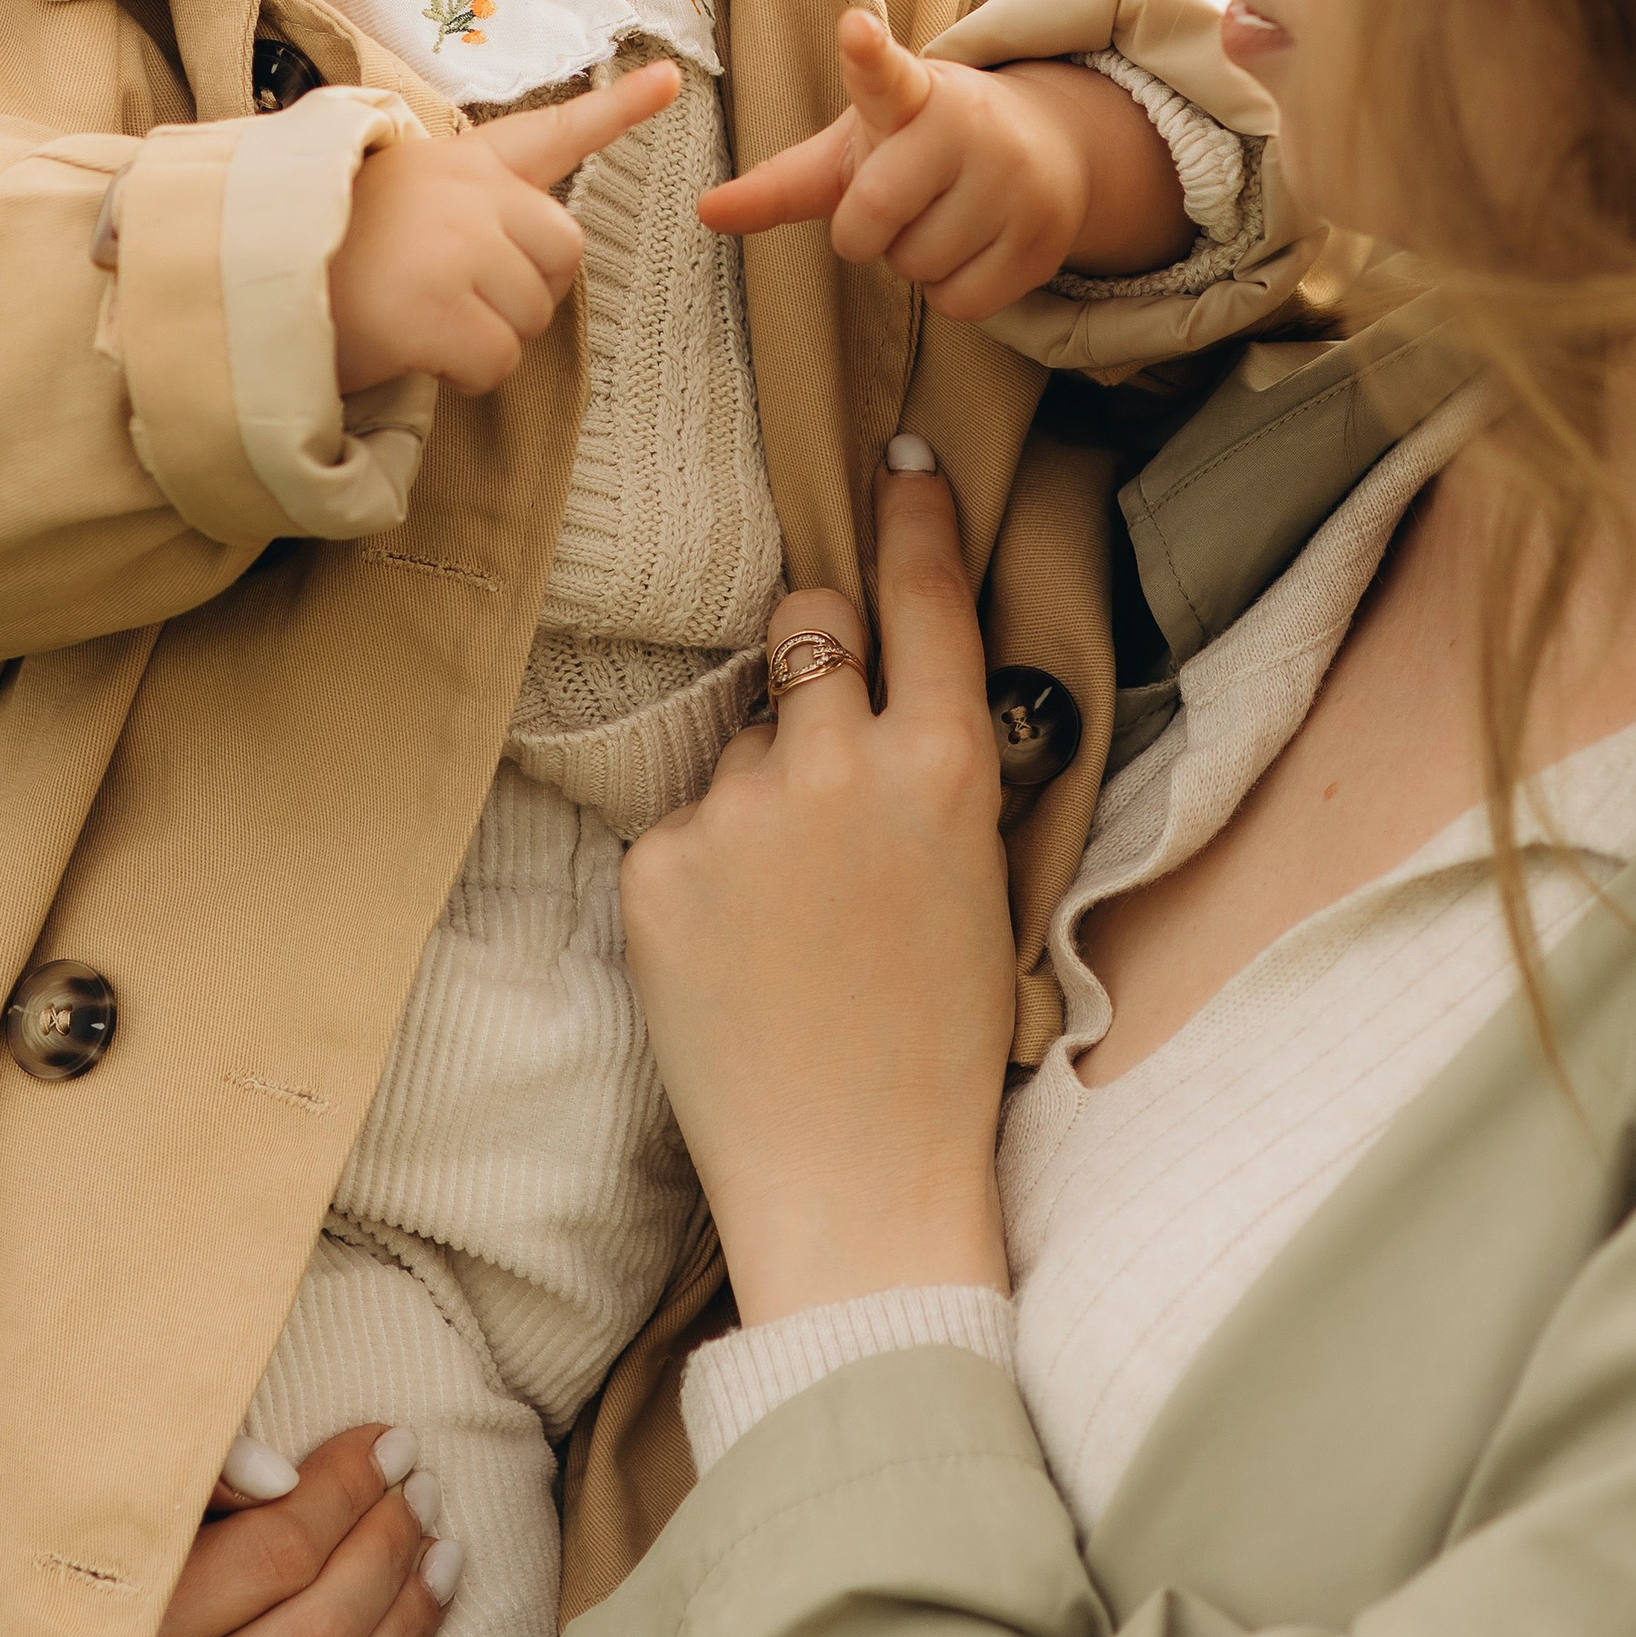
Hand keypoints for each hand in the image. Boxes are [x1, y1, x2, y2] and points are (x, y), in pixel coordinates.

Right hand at [87, 1424, 455, 1636]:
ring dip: (406, 1636)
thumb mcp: (78, 1542)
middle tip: (427, 1498)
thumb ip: (176, 1492)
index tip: (392, 1444)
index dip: (345, 1491)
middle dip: (387, 1552)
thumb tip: (284, 1474)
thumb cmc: (38, 1633)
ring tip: (441, 1565)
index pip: (266, 1555)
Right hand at [329, 60, 678, 393]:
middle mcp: (468, 194)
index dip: (616, 109)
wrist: (241, 280)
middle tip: (455, 300)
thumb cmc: (321, 251)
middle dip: (526, 294)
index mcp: (458, 163)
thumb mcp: (394, 200)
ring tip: (417, 317)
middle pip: (562, 256)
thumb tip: (521, 263)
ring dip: (486, 339)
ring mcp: (455, 248)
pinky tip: (414, 349)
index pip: (552, 132)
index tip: (671, 81)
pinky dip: (463, 375)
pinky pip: (497, 362)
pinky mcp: (438, 307)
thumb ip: (464, 209)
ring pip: (530, 319)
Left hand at [619, 451, 1017, 1320]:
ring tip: (789, 922)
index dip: (912, 517)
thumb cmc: (939, 1043)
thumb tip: (874, 699)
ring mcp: (740, 810)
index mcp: (944, 767)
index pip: (923, 596)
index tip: (898, 459)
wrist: (860, 1177)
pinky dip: (704, 875)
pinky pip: (682, 826)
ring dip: (759, 796)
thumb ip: (927, 772)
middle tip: (822, 737)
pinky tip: (739, 958)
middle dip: (810, 655)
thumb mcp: (977, 879)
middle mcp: (839, 763)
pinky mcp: (658, 865)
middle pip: (805, 627)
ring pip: (740, 744)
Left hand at [699, 13, 1187, 319]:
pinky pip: (960, 302)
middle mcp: (968, 126)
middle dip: (867, 232)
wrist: (1048, 147)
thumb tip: (703, 211)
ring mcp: (1015, 180)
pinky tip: (973, 247)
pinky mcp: (1045, 236)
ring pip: (918, 268)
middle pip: (872, 221)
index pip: (884, 75)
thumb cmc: (926, 148)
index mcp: (913, 94)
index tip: (854, 28)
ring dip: (914, 261)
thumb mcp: (858, 147)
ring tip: (944, 216)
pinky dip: (953, 291)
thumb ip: (783, 181)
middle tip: (896, 203)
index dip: (867, 55)